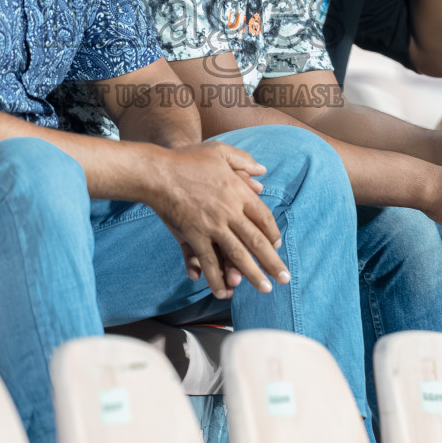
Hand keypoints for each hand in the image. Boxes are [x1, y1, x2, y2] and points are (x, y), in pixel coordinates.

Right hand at [146, 142, 288, 300]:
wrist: (157, 171)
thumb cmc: (187, 159)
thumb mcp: (219, 151)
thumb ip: (243, 160)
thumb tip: (262, 171)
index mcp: (238, 192)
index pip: (263, 217)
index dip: (272, 233)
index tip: (277, 245)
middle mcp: (229, 211)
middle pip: (257, 241)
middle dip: (272, 262)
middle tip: (284, 278)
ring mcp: (212, 225)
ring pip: (237, 255)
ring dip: (253, 275)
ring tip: (265, 289)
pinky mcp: (193, 235)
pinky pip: (208, 261)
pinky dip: (216, 278)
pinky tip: (224, 291)